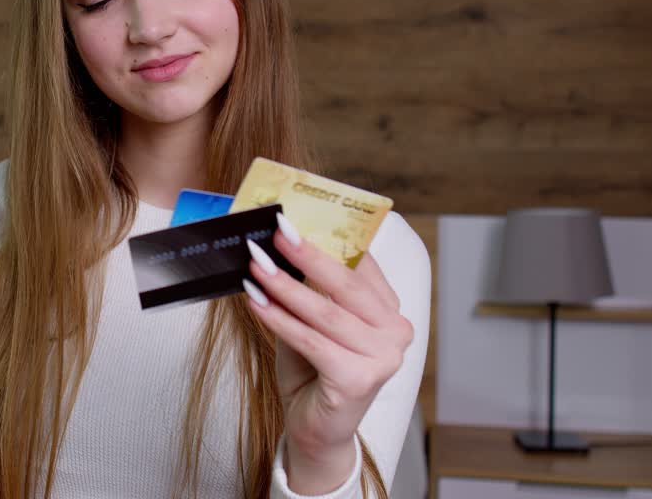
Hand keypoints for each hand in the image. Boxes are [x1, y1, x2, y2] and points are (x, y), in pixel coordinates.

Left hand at [242, 213, 412, 493]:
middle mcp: (396, 332)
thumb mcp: (312, 321)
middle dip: (306, 256)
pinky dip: (280, 320)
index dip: (328, 239)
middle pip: (346, 285)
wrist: (315, 429)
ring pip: (326, 313)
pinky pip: (313, 341)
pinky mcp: (360, 380)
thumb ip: (308, 290)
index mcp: (390, 310)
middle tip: (274, 233)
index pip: (362, 264)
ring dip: (285, 286)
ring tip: (255, 266)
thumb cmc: (313, 371)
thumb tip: (277, 247)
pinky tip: (255, 302)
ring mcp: (383, 358)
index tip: (293, 221)